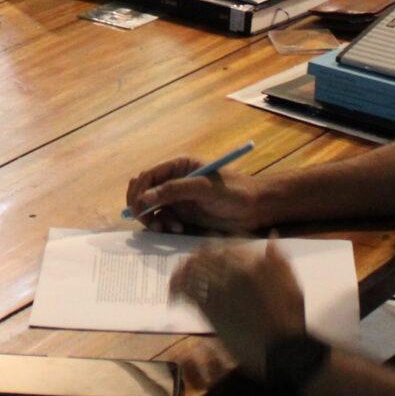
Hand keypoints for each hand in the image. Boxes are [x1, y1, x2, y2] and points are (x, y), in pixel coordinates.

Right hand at [126, 154, 269, 233]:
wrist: (255, 208)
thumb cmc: (233, 191)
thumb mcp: (203, 188)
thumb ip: (173, 191)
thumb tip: (143, 199)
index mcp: (179, 166)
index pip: (148, 175)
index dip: (139, 191)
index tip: (139, 208)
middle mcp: (174, 180)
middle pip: (144, 191)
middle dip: (141, 207)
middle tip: (149, 222)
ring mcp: (177, 198)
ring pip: (150, 207)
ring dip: (153, 219)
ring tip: (167, 229)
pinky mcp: (182, 214)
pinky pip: (162, 219)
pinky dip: (164, 226)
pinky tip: (178, 230)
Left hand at [172, 241, 307, 378]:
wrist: (280, 350)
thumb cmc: (291, 320)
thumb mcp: (292, 286)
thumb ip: (279, 261)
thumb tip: (272, 238)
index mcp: (253, 262)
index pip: (227, 243)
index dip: (219, 247)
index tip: (216, 254)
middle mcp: (233, 271)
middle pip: (206, 252)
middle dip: (198, 256)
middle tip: (193, 264)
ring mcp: (219, 289)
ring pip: (193, 268)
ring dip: (184, 270)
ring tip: (179, 278)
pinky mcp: (209, 309)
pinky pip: (187, 290)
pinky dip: (177, 289)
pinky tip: (175, 298)